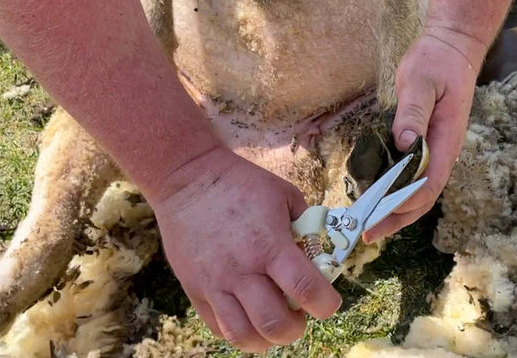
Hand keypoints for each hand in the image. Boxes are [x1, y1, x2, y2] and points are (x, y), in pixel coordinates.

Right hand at [151, 147, 341, 351]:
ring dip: (266, 338)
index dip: (326, 305)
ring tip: (273, 320)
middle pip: (275, 325)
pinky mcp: (194, 288)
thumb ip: (305, 228)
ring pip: (243, 336)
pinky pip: (218, 327)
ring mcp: (214, 283)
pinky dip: (239, 330)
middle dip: (296, 329)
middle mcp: (242, 271)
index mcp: (270, 245)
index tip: (328, 302)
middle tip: (299, 314)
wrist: (188, 179)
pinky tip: (248, 314)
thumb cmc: (241, 183)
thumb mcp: (285, 195)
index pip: (306, 290)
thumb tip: (316, 256)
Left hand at [362, 27, 484, 242]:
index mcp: (446, 139)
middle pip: (424, 196)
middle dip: (398, 218)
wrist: (452, 49)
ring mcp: (437, 149)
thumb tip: (405, 143)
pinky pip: (415, 175)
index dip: (405, 204)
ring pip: (420, 190)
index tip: (380, 215)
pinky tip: (380, 197)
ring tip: (371, 224)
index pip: (429, 183)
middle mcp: (444, 151)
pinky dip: (398, 191)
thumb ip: (413, 111)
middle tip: (368, 233)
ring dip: (397, 210)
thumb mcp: (421, 80)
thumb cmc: (436, 62)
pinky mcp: (428, 143)